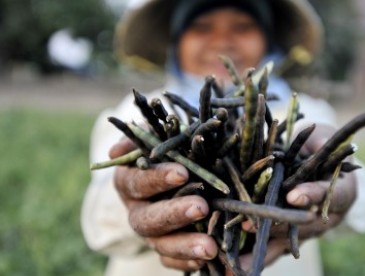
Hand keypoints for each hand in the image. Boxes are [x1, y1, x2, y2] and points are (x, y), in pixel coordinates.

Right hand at [110, 138, 217, 271]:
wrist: (174, 170)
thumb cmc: (170, 148)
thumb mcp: (160, 135)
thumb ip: (144, 136)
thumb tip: (116, 151)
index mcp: (129, 180)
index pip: (138, 181)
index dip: (157, 179)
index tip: (182, 173)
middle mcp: (136, 210)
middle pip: (147, 218)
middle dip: (174, 213)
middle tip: (201, 207)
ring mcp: (149, 233)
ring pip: (160, 244)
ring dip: (184, 245)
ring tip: (210, 247)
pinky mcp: (164, 249)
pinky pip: (170, 261)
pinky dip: (187, 261)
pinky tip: (206, 260)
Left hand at [241, 124, 356, 257]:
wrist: (320, 168)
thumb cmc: (319, 148)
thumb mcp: (321, 138)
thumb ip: (317, 139)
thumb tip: (311, 138)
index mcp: (341, 190)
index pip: (328, 193)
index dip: (312, 195)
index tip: (294, 196)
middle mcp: (325, 215)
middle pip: (302, 224)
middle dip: (275, 224)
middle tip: (251, 224)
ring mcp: (306, 230)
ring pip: (284, 243)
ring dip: (261, 252)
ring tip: (239, 265)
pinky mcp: (289, 237)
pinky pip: (272, 249)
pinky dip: (253, 258)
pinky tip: (234, 268)